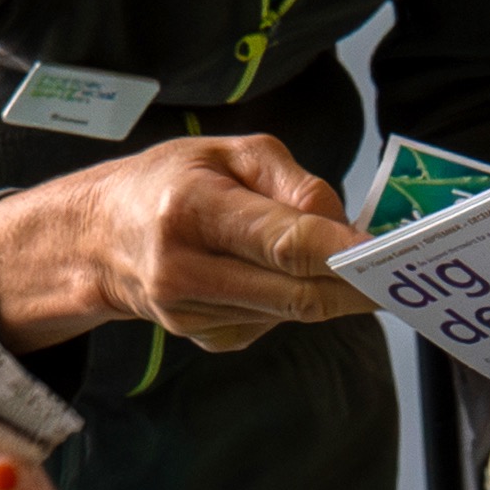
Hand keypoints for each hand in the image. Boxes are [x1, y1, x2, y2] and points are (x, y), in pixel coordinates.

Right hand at [0, 135, 368, 351]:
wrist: (93, 238)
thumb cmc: (167, 182)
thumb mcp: (227, 152)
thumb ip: (292, 183)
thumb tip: (343, 225)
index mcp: (190, 211)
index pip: (285, 244)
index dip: (345, 253)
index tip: (389, 253)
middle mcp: (183, 270)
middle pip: (297, 293)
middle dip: (354, 285)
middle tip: (396, 272)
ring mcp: (189, 313)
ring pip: (291, 313)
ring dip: (325, 291)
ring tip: (340, 262)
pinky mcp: (201, 337)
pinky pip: (271, 325)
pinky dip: (289, 301)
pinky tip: (275, 276)